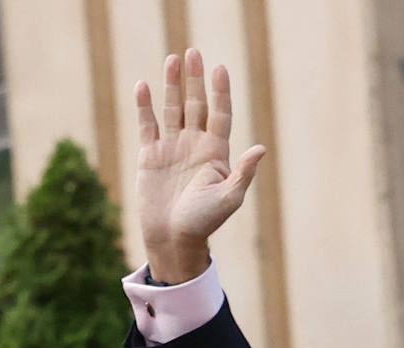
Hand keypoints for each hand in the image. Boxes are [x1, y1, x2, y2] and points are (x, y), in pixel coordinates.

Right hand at [135, 48, 265, 282]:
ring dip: (172, 85)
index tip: (220, 69)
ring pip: (172, 109)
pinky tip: (142, 86)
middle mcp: (194, 145)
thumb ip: (243, 172)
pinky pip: (147, 125)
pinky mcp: (150, 156)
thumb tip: (261, 148)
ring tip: (172, 60)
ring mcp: (171, 148)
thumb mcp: (228, 198)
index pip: (220, 113)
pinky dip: (144, 106)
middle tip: (193, 52)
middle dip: (195, 79)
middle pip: (196, 104)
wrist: (172, 239)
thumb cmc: (204, 222)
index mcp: (216, 152)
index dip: (220, 92)